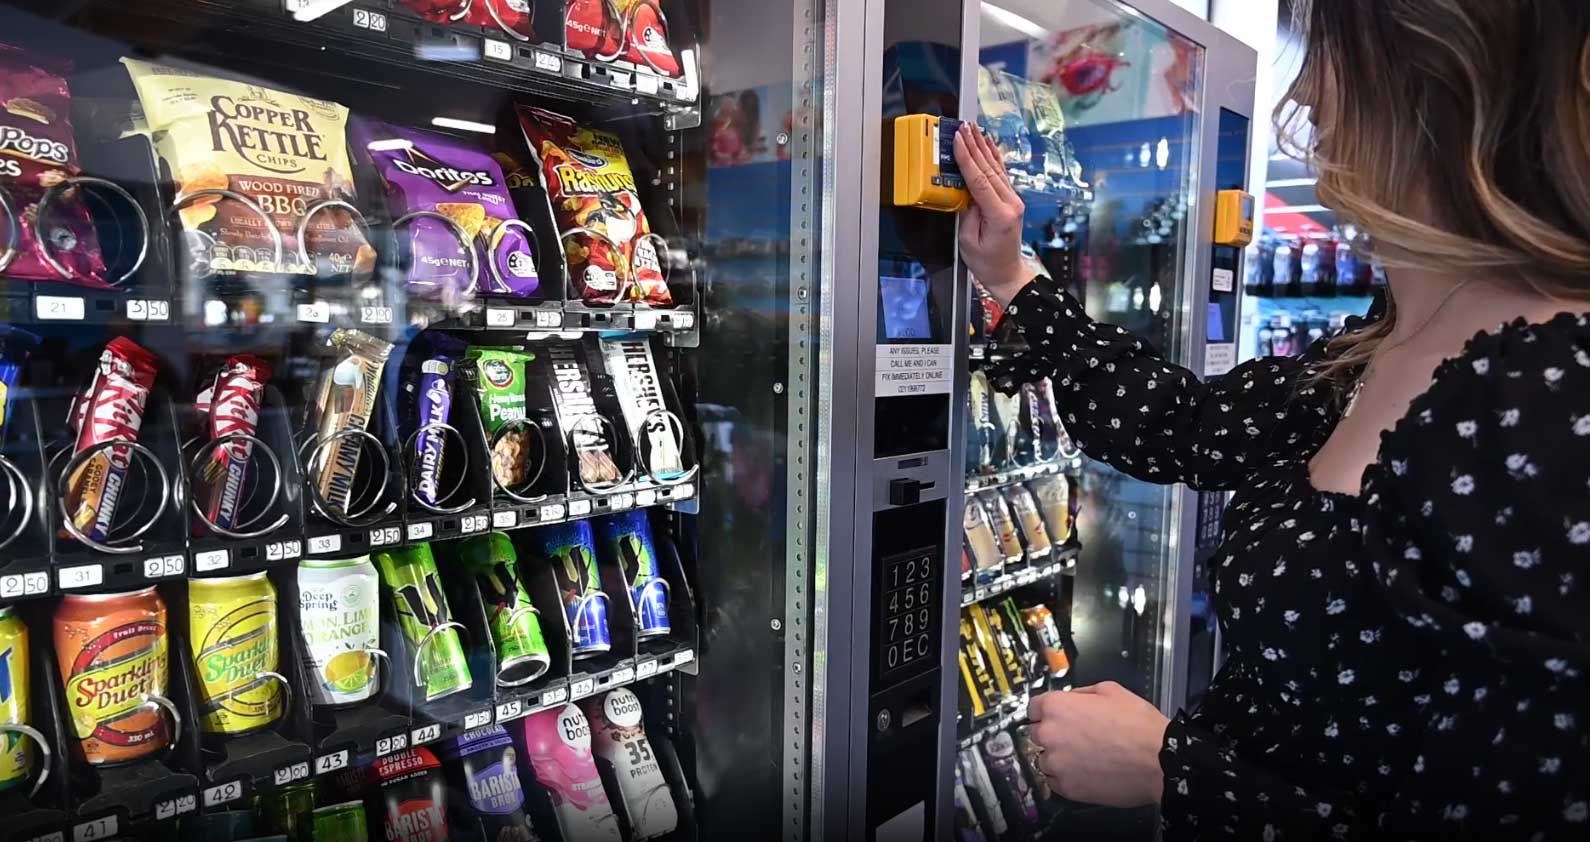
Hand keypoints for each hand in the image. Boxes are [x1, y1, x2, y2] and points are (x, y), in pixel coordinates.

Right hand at [954, 123, 1029, 305]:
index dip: (967, 158)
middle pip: (990, 169)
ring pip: (997, 168)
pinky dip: (993, 158)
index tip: (958, 140)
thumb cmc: (986, 263)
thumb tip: (963, 189)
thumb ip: (966, 212)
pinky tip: (988, 145)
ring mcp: (1014, 200)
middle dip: (975, 146)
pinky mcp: (1011, 200)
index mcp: (999, 214)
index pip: (980, 180)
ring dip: (984, 147)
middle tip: (964, 127)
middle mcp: (1010, 203)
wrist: (1007, 273)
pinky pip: (1001, 174)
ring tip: (974, 129)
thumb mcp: (967, 240)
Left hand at [1026, 681, 1169, 807]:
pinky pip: (1054, 782)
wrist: (1159, 760)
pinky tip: (1086, 772)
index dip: (1046, 711)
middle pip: (1036, 734)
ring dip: (1058, 758)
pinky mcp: (1066, 788)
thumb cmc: (1139, 725)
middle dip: (1053, 734)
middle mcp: (1049, 735)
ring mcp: (1056, 764)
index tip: (1056, 717)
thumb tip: (1071, 698)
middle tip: (1078, 738)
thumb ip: (1081, 693)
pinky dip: (1066, 778)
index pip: (1033, 708)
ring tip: (1085, 757)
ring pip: (1044, 760)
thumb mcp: (1111, 690)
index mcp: (1057, 707)